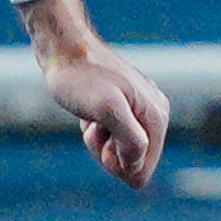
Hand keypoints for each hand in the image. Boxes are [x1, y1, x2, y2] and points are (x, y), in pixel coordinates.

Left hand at [43, 44, 169, 191]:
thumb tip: (138, 164)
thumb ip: (130, 139)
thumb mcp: (106, 109)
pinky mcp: (128, 105)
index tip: (102, 135)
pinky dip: (99, 130)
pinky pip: (115, 137)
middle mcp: (156, 114)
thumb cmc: (80, 78)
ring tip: (92, 116)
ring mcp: (142, 109)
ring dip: (100, 140)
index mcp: (157, 118)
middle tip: (95, 124)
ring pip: (122, 151)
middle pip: (133, 163)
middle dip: (108, 151)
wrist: (64, 48)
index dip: (115, 162)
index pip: (141, 172)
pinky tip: (91, 112)